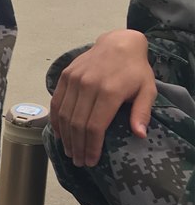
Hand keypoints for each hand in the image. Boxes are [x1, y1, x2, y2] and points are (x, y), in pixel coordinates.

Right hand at [50, 28, 155, 166]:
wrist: (119, 43)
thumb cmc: (135, 70)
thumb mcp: (148, 90)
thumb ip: (142, 112)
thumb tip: (139, 135)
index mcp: (109, 91)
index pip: (95, 126)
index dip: (91, 147)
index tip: (91, 161)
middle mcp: (88, 85)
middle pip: (77, 124)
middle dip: (77, 146)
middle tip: (79, 161)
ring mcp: (74, 79)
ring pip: (64, 115)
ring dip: (65, 137)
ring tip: (70, 151)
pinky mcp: (65, 76)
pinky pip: (57, 102)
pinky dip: (56, 120)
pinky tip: (59, 134)